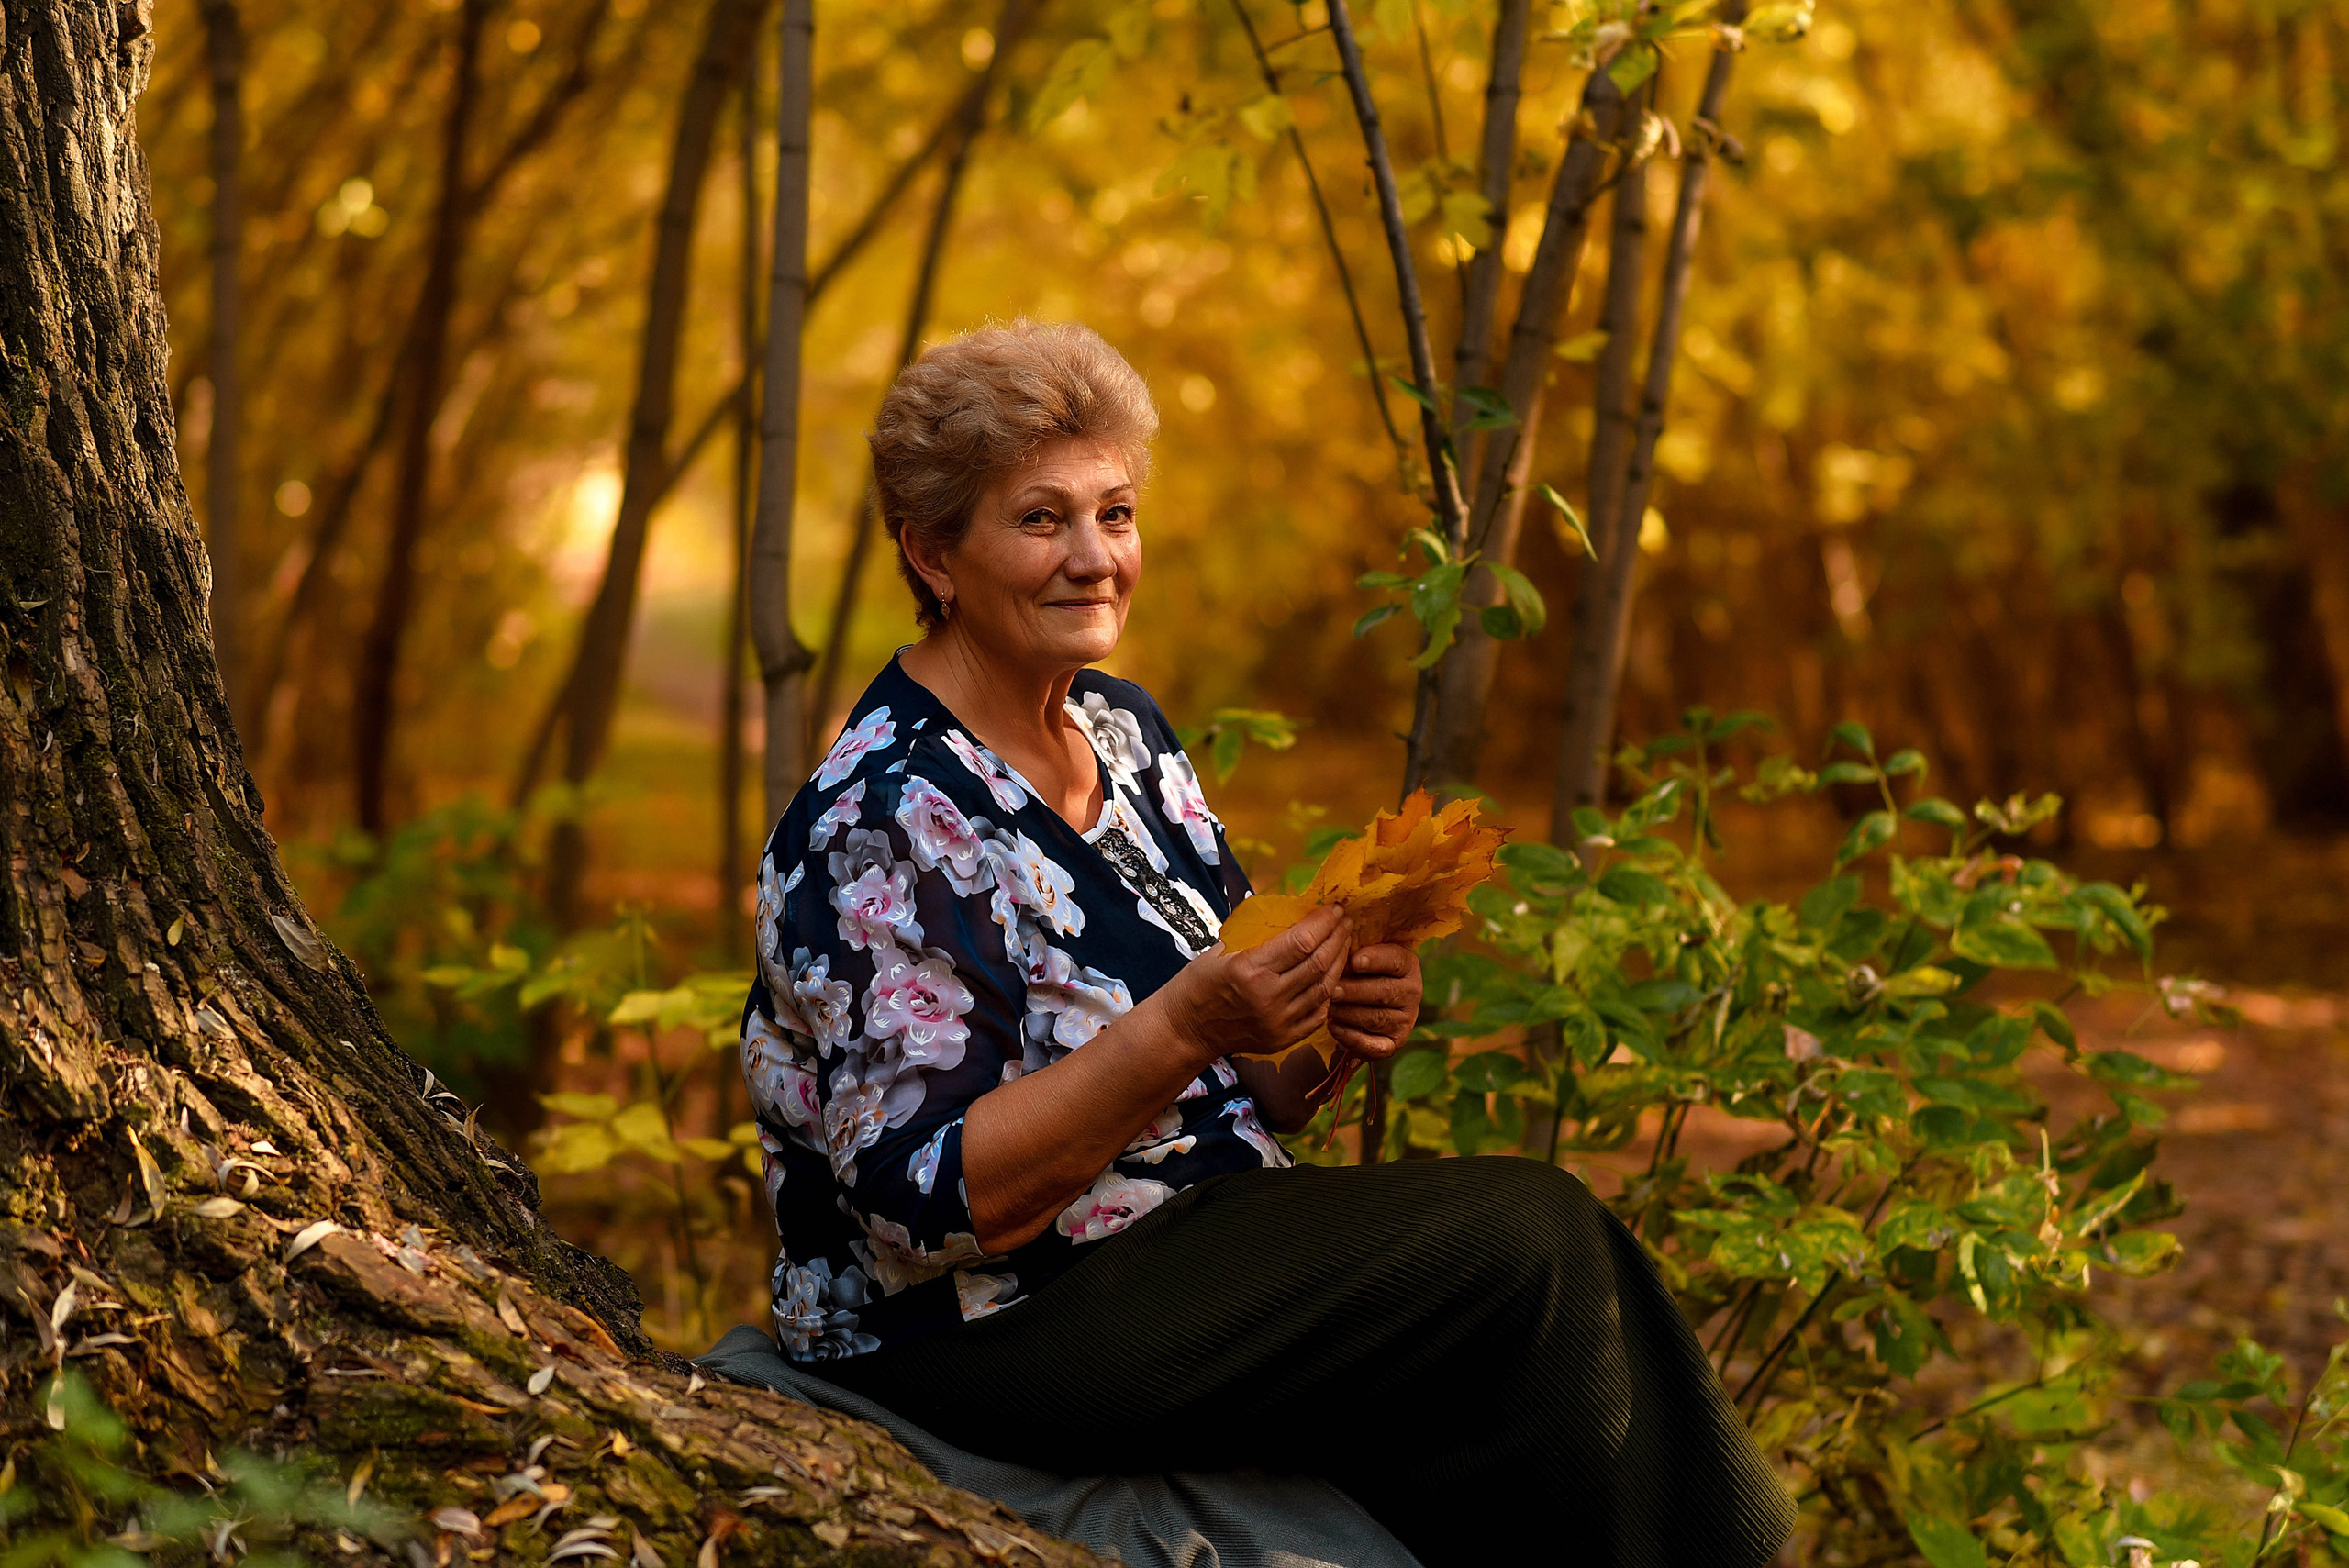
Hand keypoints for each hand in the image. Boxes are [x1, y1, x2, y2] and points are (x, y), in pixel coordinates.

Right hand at [1164, 904, 1351, 1062]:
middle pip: (1318, 963)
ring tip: (1344, 942)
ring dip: (1339, 962)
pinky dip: (1329, 991)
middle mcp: (1268, 997)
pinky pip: (1318, 1013)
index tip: (1333, 908)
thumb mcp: (1223, 948)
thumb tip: (1295, 910)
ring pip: (1324, 988)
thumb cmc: (1201, 981)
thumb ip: (1259, 932)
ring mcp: (1278, 1022)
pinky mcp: (1283, 1039)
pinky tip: (1332, 975)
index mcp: (1249, 969)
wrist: (1187, 1028)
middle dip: (1338, 937)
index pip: (1301, 941)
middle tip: (1345, 921)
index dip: (1323, 922)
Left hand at [1328, 944, 1420, 1061]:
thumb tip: (1334, 940)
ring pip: (1376, 1018)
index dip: (1375, 960)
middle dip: (1354, 991)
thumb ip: (1352, 950)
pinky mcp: (1394, 1042)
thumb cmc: (1357, 972)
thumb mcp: (1359, 956)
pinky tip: (1333, 1027)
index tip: (1354, 960)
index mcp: (1407, 965)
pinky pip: (1375, 1045)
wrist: (1360, 1005)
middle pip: (1383, 992)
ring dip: (1348, 1013)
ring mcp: (1406, 1020)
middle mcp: (1412, 992)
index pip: (1395, 960)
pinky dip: (1353, 1039)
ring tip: (1327, 1007)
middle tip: (1331, 990)